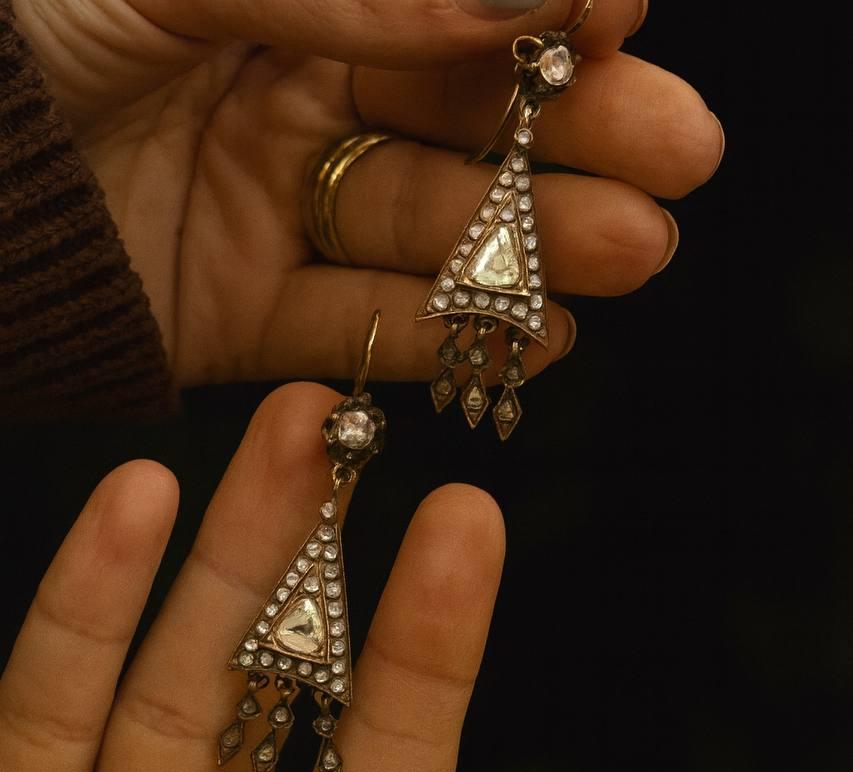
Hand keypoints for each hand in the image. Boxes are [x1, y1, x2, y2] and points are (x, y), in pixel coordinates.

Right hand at [0, 382, 631, 771]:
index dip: (427, 663)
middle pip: (256, 718)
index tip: (470, 534)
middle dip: (298, 572)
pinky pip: (19, 749)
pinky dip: (63, 633)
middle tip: (343, 432)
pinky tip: (112, 519)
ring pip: (143, 704)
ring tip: (255, 442)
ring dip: (195, 568)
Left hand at [12, 0, 721, 386]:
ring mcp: (269, 215)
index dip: (543, 7)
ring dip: (531, 245)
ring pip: (425, 232)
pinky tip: (539, 339)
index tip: (625, 9)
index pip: (444, 5)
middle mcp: (289, 101)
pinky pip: (353, 331)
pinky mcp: (240, 319)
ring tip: (633, 250)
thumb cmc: (14, 44)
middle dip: (574, 135)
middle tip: (680, 152)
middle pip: (459, 122)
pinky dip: (439, 339)